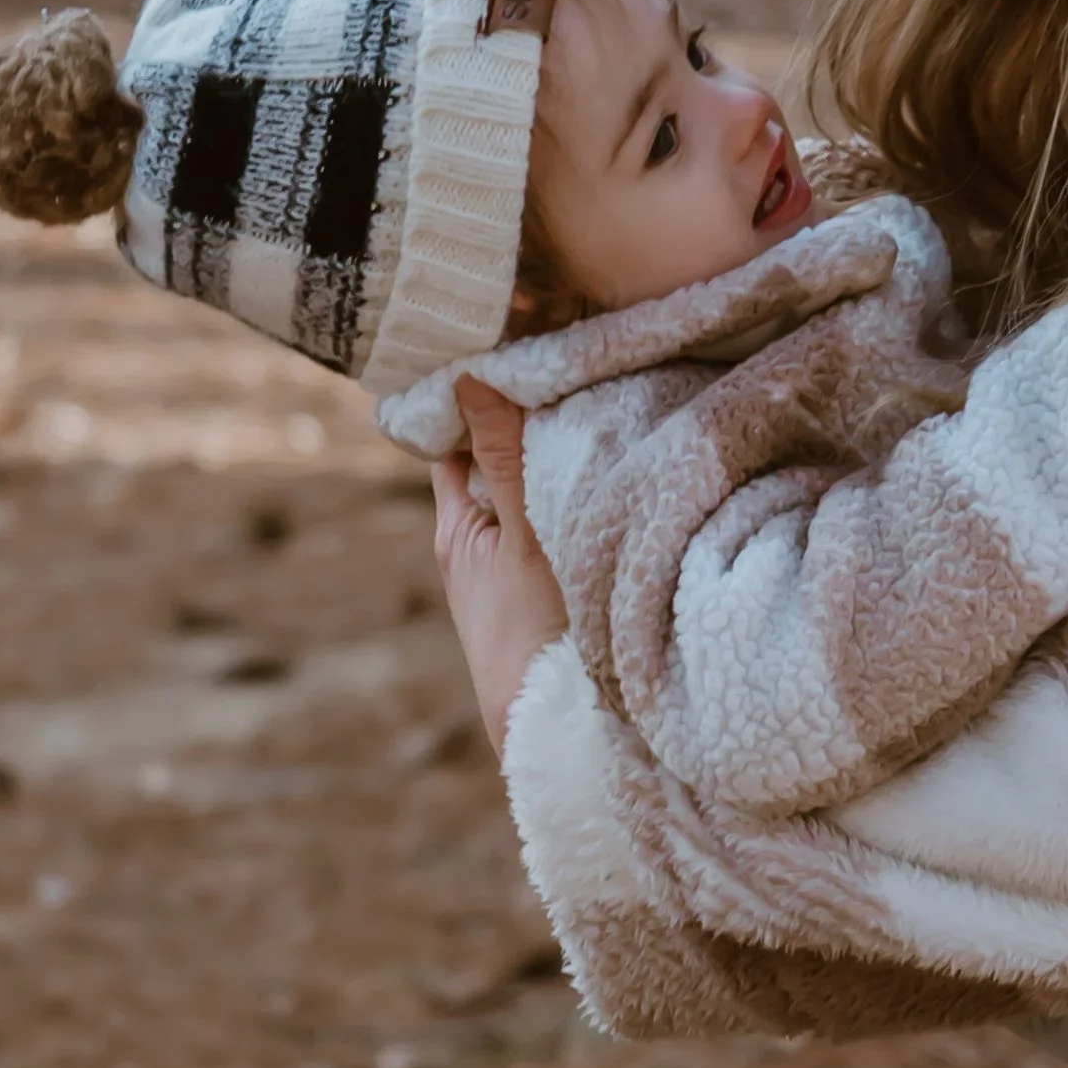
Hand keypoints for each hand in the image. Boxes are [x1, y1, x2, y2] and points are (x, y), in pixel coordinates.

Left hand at [428, 376, 566, 756]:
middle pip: (499, 452)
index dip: (470, 390)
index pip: (455, 436)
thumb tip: (470, 376)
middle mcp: (484, 538)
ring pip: (533, 479)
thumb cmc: (529, 636)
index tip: (499, 338)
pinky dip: (576, 478)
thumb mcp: (520, 537)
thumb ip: (504, 459)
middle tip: (561, 348)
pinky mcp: (555, 576)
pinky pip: (561, 507)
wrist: (560, 730)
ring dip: (554, 442)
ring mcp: (520, 559)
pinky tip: (612, 451)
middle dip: (523, 408)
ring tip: (593, 385)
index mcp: (457, 526)